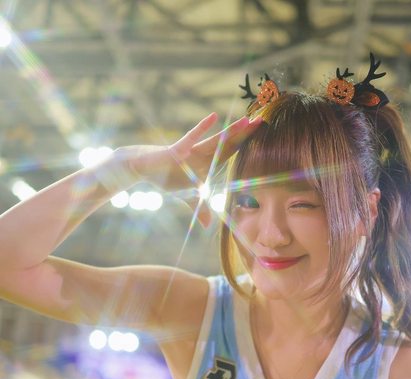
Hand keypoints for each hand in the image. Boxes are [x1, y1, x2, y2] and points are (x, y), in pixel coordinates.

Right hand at [119, 113, 261, 225]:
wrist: (143, 167)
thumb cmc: (166, 177)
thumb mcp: (186, 197)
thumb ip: (199, 209)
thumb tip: (208, 226)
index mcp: (207, 163)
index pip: (231, 153)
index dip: (246, 144)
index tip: (263, 136)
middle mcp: (203, 154)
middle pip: (229, 143)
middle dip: (246, 134)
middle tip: (264, 120)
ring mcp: (191, 151)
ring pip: (216, 141)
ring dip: (232, 132)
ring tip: (248, 121)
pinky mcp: (177, 150)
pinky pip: (192, 138)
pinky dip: (202, 129)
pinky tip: (213, 117)